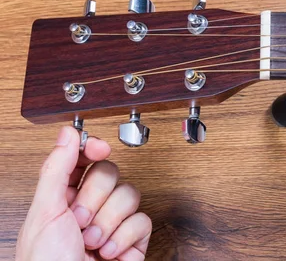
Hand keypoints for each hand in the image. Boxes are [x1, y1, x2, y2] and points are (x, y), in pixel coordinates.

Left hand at [16, 127, 151, 260]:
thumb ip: (57, 169)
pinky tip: (108, 252)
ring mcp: (113, 223)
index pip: (84, 159)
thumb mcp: (45, 213)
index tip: (97, 148)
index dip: (92, 149)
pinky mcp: (133, 240)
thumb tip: (68, 133)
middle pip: (110, 173)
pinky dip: (125, 237)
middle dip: (95, 199)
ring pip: (130, 194)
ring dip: (109, 222)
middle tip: (79, 219)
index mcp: (60, 198)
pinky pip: (143, 219)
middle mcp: (88, 207)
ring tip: (92, 242)